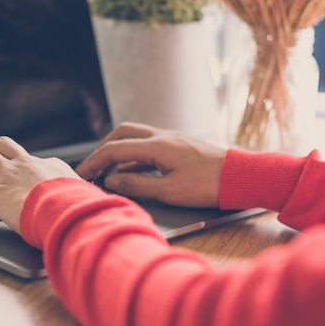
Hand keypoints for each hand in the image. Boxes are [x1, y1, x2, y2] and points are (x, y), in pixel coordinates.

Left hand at [0, 136, 80, 232]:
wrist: (69, 212)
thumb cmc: (80, 208)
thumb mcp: (84, 195)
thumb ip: (79, 194)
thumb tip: (87, 198)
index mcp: (50, 166)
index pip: (32, 160)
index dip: (25, 172)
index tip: (25, 186)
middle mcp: (27, 165)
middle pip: (2, 144)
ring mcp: (8, 176)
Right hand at [75, 122, 226, 207]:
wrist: (242, 177)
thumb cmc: (209, 185)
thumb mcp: (169, 191)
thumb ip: (136, 185)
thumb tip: (111, 181)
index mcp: (157, 145)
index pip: (115, 150)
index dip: (94, 162)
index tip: (81, 175)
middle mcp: (162, 136)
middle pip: (122, 134)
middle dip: (103, 150)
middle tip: (92, 168)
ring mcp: (172, 139)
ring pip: (136, 138)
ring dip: (119, 152)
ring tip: (108, 172)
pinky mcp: (180, 146)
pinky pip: (149, 146)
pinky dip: (134, 158)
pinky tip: (132, 174)